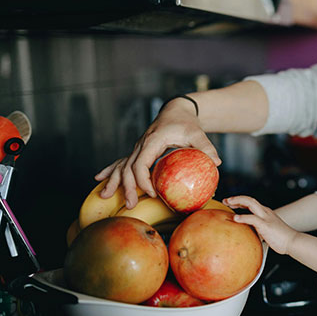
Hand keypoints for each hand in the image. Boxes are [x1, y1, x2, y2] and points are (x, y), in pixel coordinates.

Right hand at [94, 98, 220, 207]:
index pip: (141, 163)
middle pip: (128, 168)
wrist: (176, 110)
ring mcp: (138, 147)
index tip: (151, 193)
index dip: (143, 179)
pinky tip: (100, 178)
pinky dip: (111, 170)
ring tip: (105, 196)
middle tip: (131, 205)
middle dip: (127, 187)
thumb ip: (206, 147)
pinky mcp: (139, 150)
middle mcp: (141, 144)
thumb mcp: (198, 133)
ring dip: (114, 181)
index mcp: (153, 141)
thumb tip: (217, 163)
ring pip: (121, 165)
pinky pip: (122, 161)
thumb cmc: (187, 123)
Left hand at [223, 196, 297, 254]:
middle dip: (236, 198)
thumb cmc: (281, 239)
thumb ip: (258, 230)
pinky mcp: (266, 225)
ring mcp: (266, 217)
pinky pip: (252, 219)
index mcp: (266, 213)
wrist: (293, 241)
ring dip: (238, 201)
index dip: (240, 201)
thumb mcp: (267, 232)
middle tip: (225, 200)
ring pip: (251, 203)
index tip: (230, 203)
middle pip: (249, 199)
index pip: (251, 203)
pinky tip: (235, 218)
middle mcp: (265, 212)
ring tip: (228, 202)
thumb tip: (248, 235)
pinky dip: (243, 217)